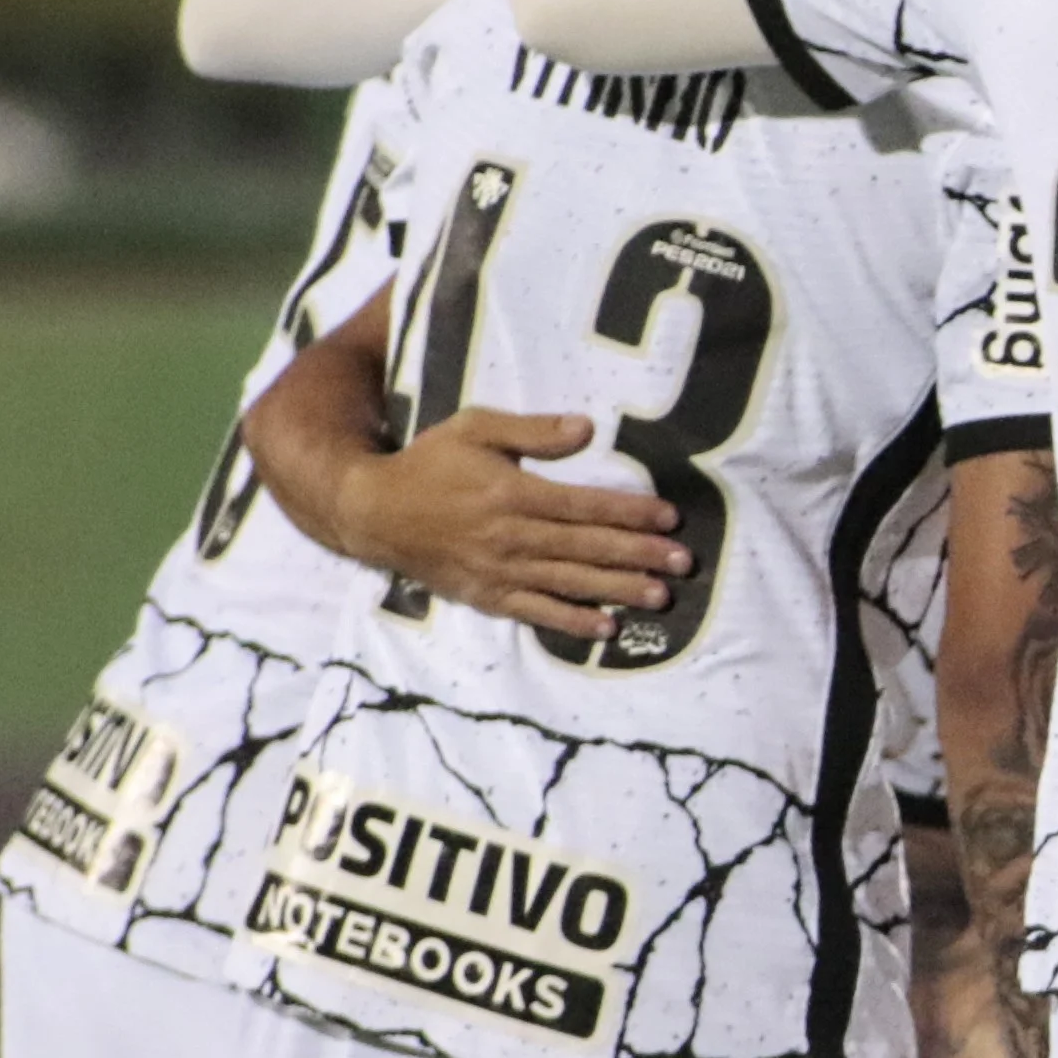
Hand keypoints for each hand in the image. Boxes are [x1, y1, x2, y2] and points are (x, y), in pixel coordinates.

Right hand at [348, 411, 684, 639]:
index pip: (583, 506)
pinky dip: (571, 622)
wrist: (372, 511)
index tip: (671, 519)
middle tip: (684, 563)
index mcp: (512, 493)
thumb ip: (532, 431)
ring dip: (617, 590)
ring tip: (661, 597)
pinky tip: (606, 628)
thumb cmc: (429, 463)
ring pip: (569, 582)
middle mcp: (510, 536)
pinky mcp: (487, 596)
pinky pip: (536, 612)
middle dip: (639, 555)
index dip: (630, 513)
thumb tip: (587, 428)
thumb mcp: (475, 429)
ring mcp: (499, 571)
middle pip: (586, 547)